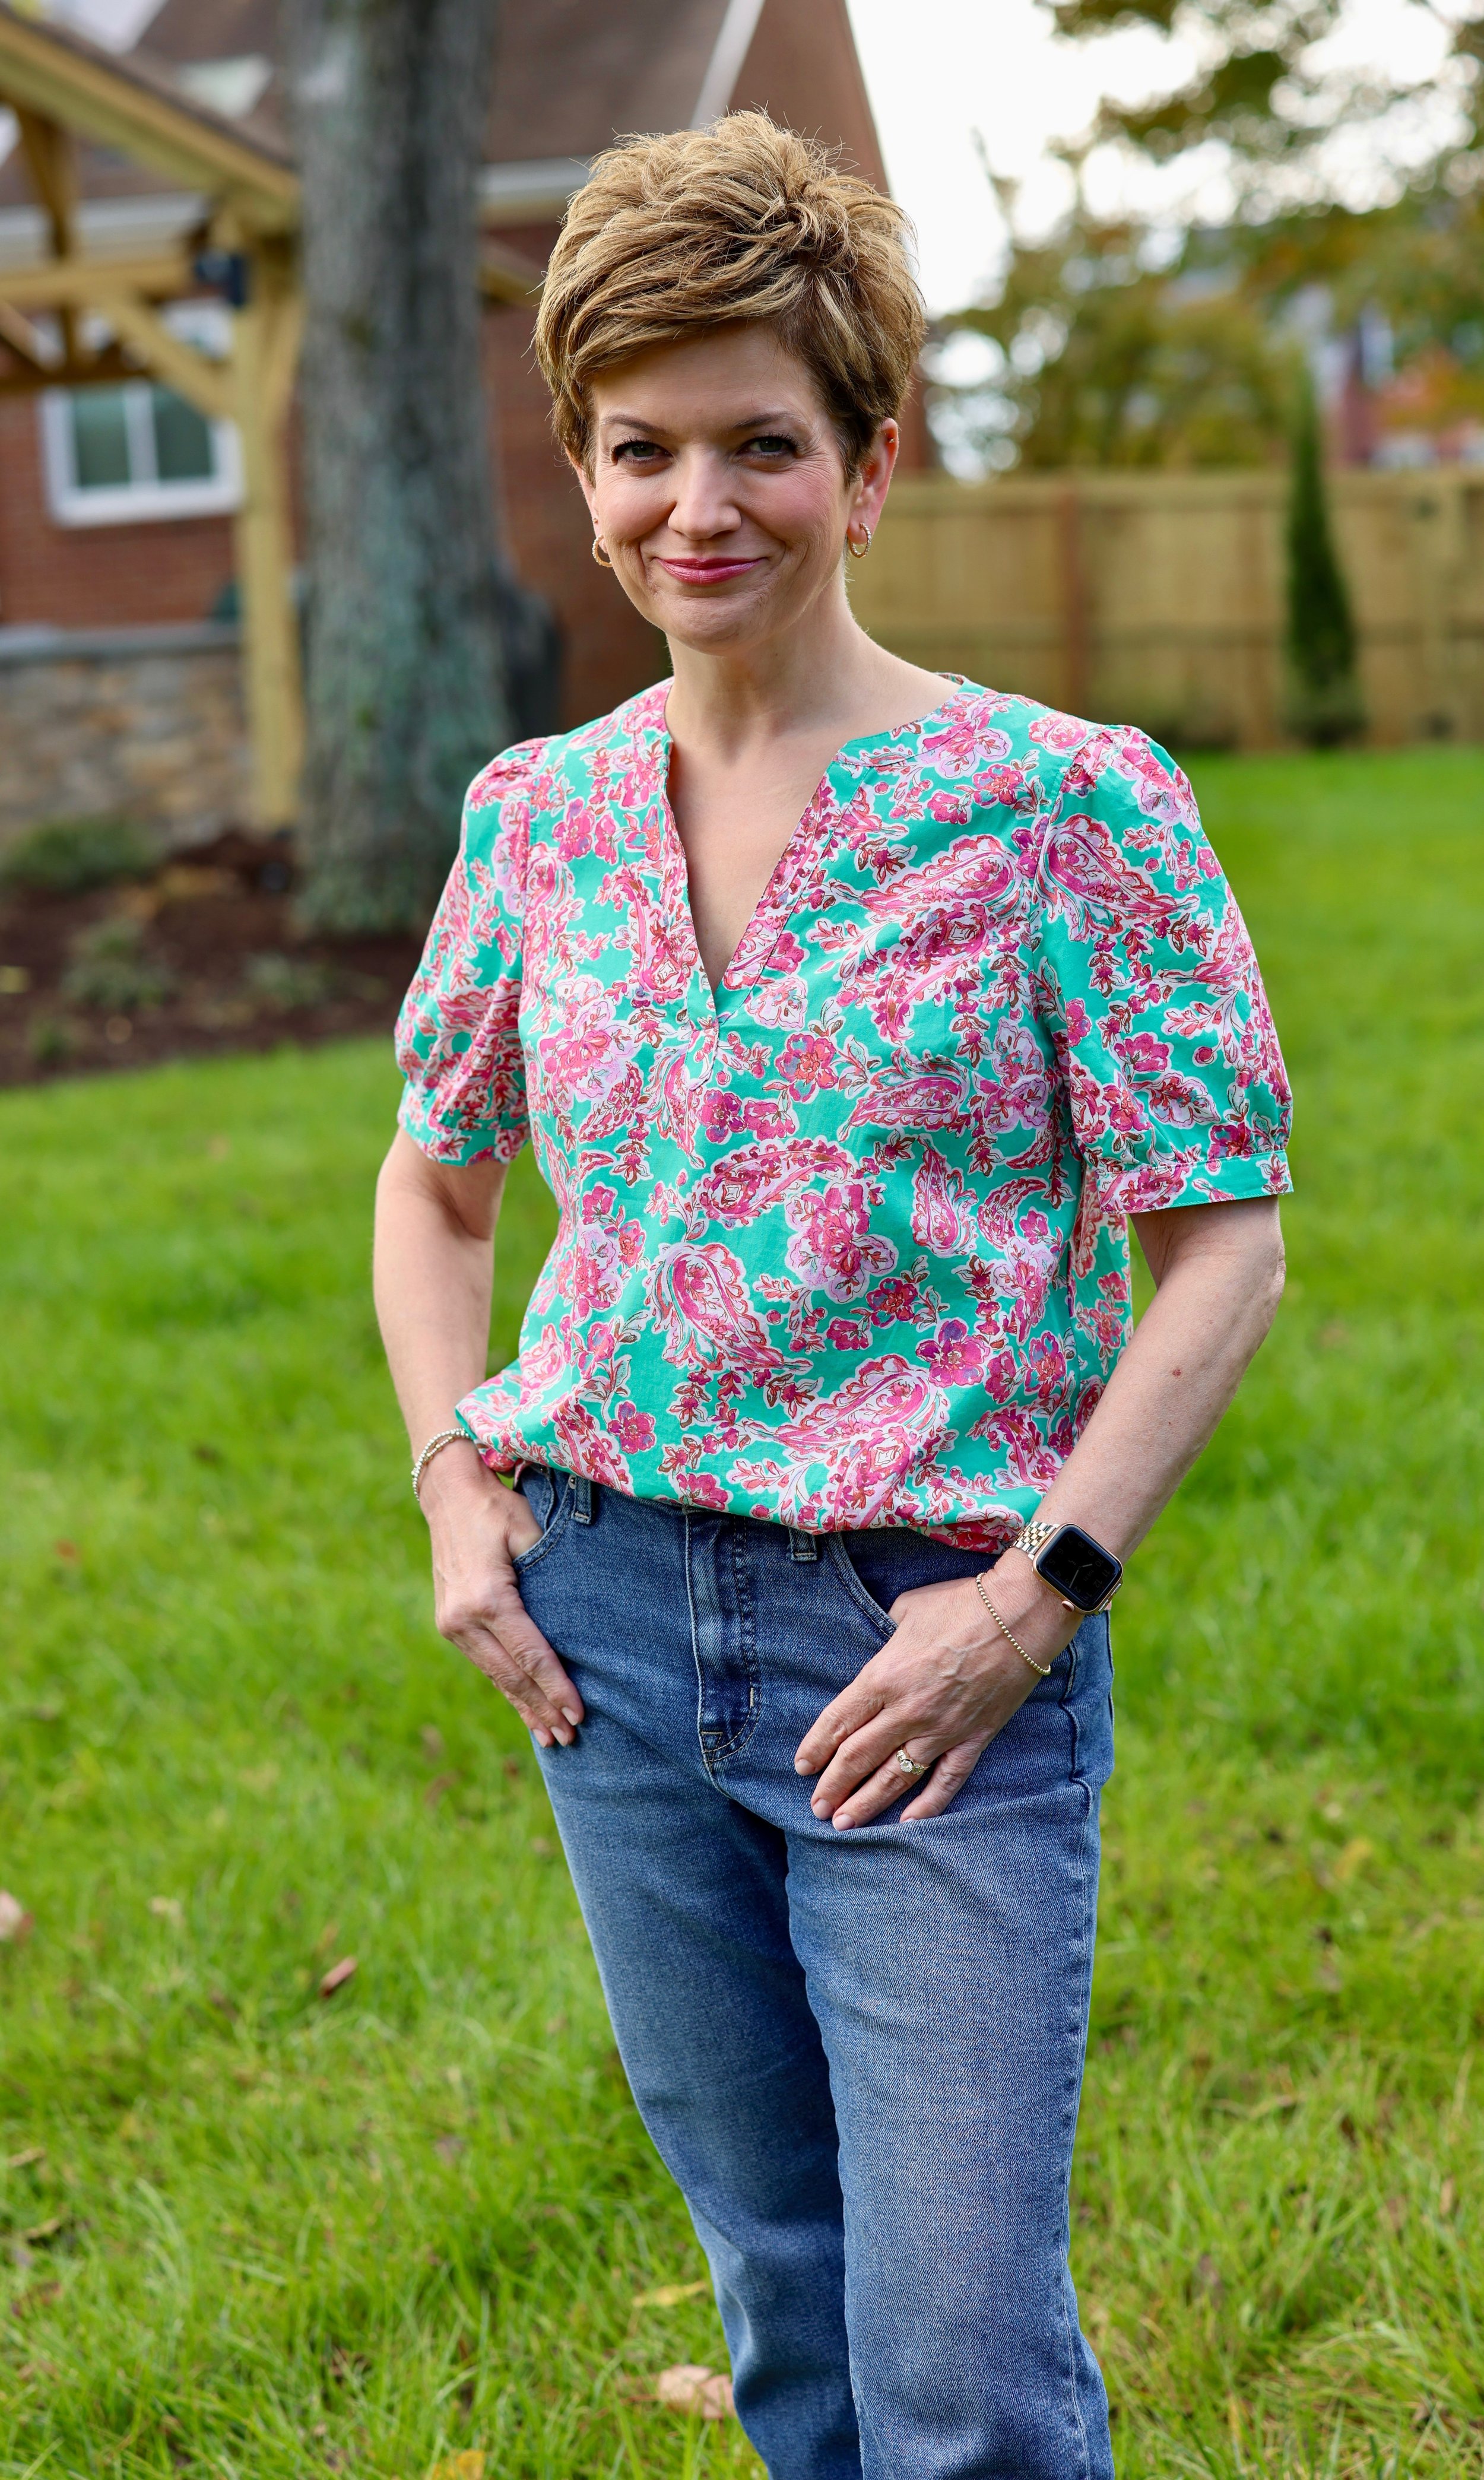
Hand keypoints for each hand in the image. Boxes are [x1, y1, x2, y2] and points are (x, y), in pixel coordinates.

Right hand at [420, 1449, 583, 1747]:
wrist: (448, 1496)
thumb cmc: (496, 1508)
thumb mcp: (529, 1531)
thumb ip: (551, 1575)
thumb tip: (579, 1617)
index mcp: (487, 1598)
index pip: (531, 1654)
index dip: (556, 1687)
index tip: (578, 1714)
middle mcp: (464, 1619)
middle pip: (512, 1675)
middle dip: (542, 1709)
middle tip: (570, 1739)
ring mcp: (452, 1624)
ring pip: (496, 1675)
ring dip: (523, 1706)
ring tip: (550, 1736)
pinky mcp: (450, 1624)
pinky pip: (485, 1663)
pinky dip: (506, 1686)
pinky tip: (523, 1706)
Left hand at [794, 1554, 1078, 1826]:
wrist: (1020, 1615)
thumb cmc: (960, 1605)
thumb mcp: (905, 1609)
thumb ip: (885, 1638)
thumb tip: (880, 1653)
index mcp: (884, 1677)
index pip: (839, 1721)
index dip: (816, 1747)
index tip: (802, 1767)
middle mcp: (908, 1711)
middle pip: (859, 1757)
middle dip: (833, 1785)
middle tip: (815, 1808)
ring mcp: (942, 1730)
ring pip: (896, 1777)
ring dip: (866, 1803)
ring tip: (844, 1824)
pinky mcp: (974, 1739)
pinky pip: (947, 1781)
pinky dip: (928, 1806)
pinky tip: (907, 1822)